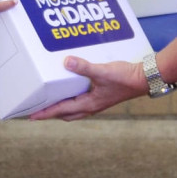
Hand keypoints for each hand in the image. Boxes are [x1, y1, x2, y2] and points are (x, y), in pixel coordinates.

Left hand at [29, 56, 146, 120]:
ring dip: (62, 108)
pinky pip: (83, 102)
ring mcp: (98, 103)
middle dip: (52, 113)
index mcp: (89, 104)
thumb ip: (84, 67)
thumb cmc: (125, 78)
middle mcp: (92, 106)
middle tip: (38, 110)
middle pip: (66, 114)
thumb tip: (66, 62)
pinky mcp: (103, 97)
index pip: (61, 110)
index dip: (46, 112)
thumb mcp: (102, 71)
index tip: (31, 115)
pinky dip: (73, 100)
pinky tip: (72, 90)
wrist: (144, 79)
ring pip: (75, 110)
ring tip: (52, 101)